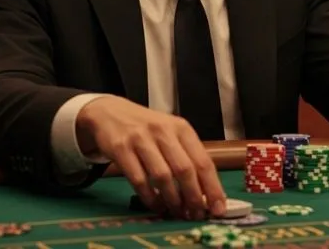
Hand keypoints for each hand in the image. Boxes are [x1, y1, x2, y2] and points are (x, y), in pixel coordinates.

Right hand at [76, 96, 225, 219]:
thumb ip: (187, 156)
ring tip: (177, 212)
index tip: (218, 208)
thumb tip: (206, 192)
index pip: (203, 160)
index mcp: (181, 128)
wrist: (109, 112)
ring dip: (173, 200)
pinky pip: (139, 180)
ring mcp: (140, 139)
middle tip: (196, 215)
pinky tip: (156, 206)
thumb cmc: (146, 127)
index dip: (213, 188)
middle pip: (184, 170)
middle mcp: (163, 131)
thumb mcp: (170, 132)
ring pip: (162, 176)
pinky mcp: (121, 149)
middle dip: (193, 198)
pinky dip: (150, 198)